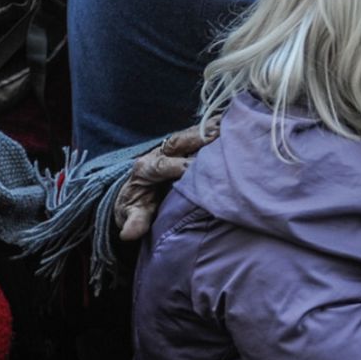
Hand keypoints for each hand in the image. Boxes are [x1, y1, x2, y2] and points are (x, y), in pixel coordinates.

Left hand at [113, 119, 220, 240]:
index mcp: (145, 168)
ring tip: (230, 127)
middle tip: (219, 137)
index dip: (179, 166)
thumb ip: (134, 221)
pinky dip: (216, 127)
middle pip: (178, 141)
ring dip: (210, 131)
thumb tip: (129, 234)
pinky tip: (231, 125)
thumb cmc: (139, 205)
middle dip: (198, 139)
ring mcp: (173, 144)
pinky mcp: (185, 141)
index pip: (163, 165)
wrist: (137, 191)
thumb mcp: (133, 214)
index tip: (194, 169)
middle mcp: (159, 151)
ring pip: (191, 133)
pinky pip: (201, 131)